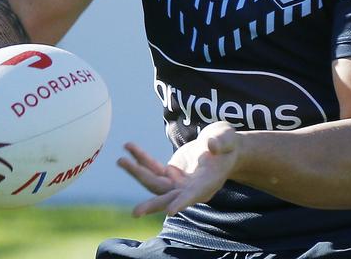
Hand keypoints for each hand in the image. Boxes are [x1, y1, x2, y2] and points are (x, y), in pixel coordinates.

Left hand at [119, 121, 241, 216]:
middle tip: (136, 213)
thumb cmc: (228, 143)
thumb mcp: (227, 138)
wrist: (222, 148)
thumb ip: (221, 141)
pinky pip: (152, 169)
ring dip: (138, 173)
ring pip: (155, 183)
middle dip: (153, 205)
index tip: (171, 210)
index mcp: (208, 182)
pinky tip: (129, 148)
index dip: (183, 201)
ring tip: (121, 160)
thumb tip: (211, 145)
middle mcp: (191, 188)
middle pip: (169, 197)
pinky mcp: (170, 175)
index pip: (194, 194)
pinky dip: (141, 160)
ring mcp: (178, 183)